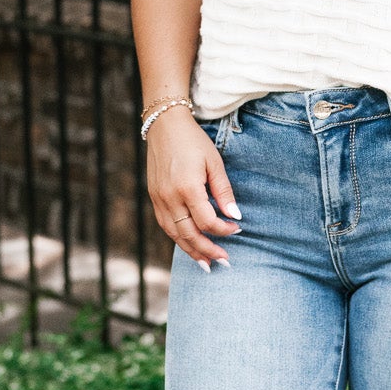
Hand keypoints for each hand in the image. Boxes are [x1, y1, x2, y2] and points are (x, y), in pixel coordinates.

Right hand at [146, 110, 241, 269]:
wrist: (164, 126)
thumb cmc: (193, 142)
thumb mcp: (214, 162)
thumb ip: (224, 191)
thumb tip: (234, 216)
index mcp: (188, 187)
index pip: (207, 221)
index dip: (223, 230)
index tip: (236, 229)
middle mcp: (170, 197)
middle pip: (189, 234)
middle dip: (207, 250)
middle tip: (224, 261)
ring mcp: (159, 199)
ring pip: (174, 234)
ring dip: (191, 250)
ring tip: (206, 263)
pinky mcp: (154, 198)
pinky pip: (166, 225)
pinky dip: (178, 238)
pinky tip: (189, 245)